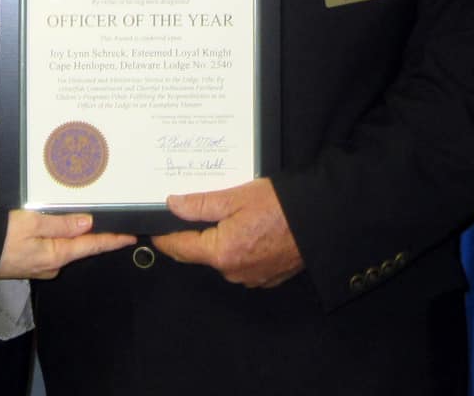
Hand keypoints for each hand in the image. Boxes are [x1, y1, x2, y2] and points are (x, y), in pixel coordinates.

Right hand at [0, 209, 134, 279]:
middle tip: (114, 223)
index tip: (131, 237)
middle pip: (81, 249)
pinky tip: (64, 229)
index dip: (113, 240)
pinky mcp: (31, 263)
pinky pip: (54, 250)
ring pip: (68, 249)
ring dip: (80, 237)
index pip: (92, 246)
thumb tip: (88, 223)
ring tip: (92, 223)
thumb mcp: (32, 222)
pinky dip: (63, 239)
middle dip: (97, 237)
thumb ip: (61, 224)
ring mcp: (41, 266)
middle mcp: (52, 265)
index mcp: (56, 255)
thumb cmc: (0, 236)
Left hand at [152, 178, 303, 287]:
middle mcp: (233, 272)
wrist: (321, 220)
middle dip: (191, 234)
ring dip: (218, 239)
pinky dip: (238, 246)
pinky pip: (241, 262)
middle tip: (187, 209)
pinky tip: (246, 226)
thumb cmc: (281, 206)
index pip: (179, 248)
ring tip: (224, 213)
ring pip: (221, 257)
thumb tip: (172, 205)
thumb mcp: (235, 196)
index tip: (153, 226)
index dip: (164, 235)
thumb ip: (200, 204)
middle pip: (200, 253)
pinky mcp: (267, 276)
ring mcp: (251, 277)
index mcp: (222, 253)